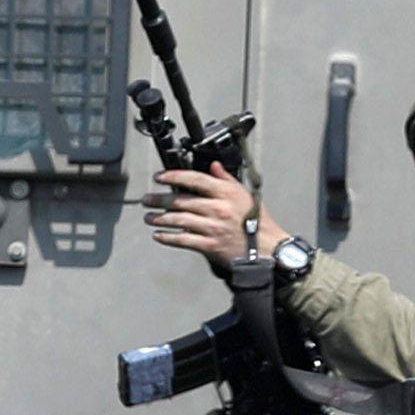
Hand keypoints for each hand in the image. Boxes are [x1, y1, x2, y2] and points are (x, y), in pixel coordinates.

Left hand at [145, 166, 290, 268]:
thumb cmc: (257, 222)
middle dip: (159, 199)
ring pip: (178, 220)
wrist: (267, 248)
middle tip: (147, 199)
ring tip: (149, 217)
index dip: (173, 177)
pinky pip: (183, 240)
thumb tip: (214, 166)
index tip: (159, 177)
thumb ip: (227, 179)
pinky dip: (168, 238)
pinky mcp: (210, 245)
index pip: (194, 179)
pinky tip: (159, 235)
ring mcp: (212, 227)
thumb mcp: (245, 194)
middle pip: (181, 200)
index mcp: (225, 192)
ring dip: (160, 218)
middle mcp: (217, 208)